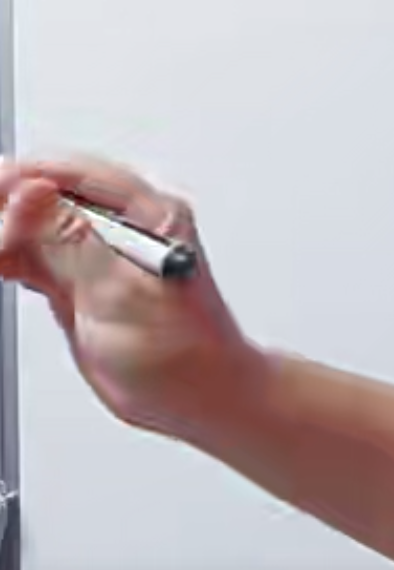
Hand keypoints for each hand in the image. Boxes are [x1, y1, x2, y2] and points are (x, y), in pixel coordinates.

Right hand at [0, 156, 258, 436]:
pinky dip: (10, 258)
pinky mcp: (81, 279)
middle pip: (46, 194)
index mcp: (150, 213)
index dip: (20, 178)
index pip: (72, 173)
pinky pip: (34, 255)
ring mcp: (101, 251)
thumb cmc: (183, 351)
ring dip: (5, 235)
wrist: (198, 395)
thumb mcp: (119, 294)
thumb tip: (33, 192)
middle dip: (6, 210)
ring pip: (33, 225)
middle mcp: (126, 224)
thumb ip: (71, 242)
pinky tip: (2, 267)